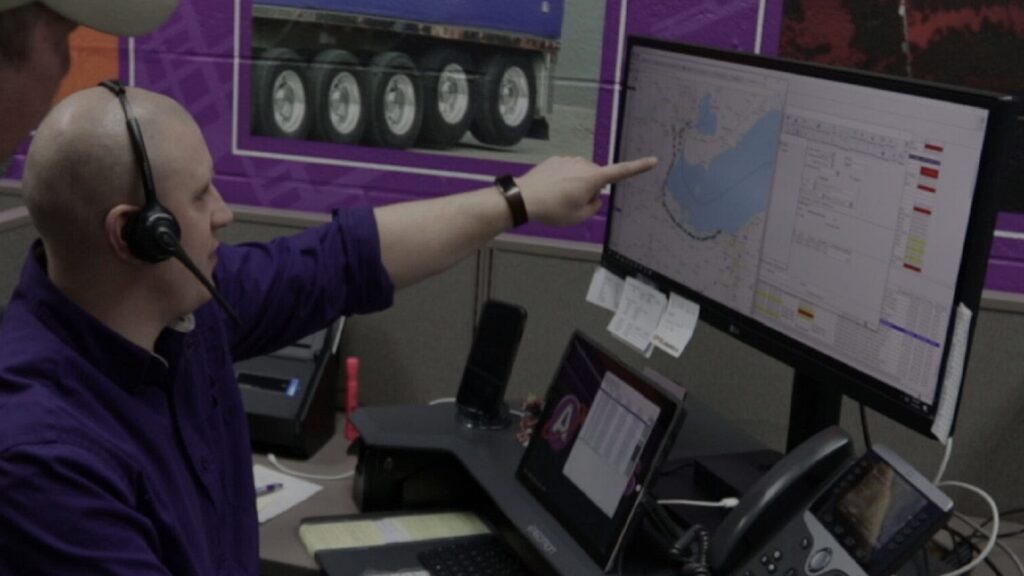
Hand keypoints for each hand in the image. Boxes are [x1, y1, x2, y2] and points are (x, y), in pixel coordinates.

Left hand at [515, 156, 657, 226]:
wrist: (524, 197)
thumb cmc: (554, 209)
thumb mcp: (579, 217)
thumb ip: (593, 207)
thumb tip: (595, 198)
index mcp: (594, 178)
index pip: (621, 172)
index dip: (638, 167)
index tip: (653, 160)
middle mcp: (584, 164)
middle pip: (597, 177)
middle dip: (590, 189)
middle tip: (573, 204)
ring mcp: (569, 160)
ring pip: (581, 174)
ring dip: (576, 184)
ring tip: (559, 198)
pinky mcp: (557, 159)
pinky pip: (568, 170)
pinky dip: (564, 179)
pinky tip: (551, 189)